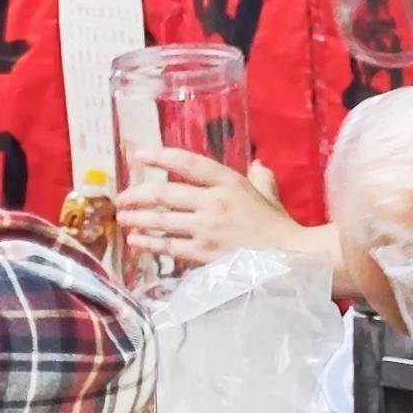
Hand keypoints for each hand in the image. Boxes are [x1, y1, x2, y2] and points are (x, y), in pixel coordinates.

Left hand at [115, 149, 323, 273]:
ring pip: (162, 221)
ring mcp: (207, 229)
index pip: (188, 164)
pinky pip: (168, 246)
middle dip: (138, 194)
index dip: (162, 157)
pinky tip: (136, 240)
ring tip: (123, 217)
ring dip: (138, 219)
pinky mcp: (203, 253)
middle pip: (166, 194)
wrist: (290, 257)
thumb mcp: (269, 194)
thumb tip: (258, 165)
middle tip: (122, 196)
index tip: (140, 155)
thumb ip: (260, 178)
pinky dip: (149, 243)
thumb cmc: (279, 225)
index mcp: (229, 182)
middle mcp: (214, 202)